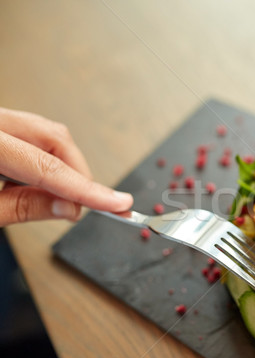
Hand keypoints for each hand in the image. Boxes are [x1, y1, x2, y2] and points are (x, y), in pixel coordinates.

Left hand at [0, 107, 132, 225]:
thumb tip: (67, 208)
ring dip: (62, 167)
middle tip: (89, 203)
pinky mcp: (1, 126)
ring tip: (60, 197)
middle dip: (78, 173)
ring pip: (46, 133)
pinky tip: (37, 182)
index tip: (117, 203)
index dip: (86, 188)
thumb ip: (21, 207)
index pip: (46, 166)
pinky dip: (43, 159)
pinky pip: (30, 134)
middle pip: (54, 138)